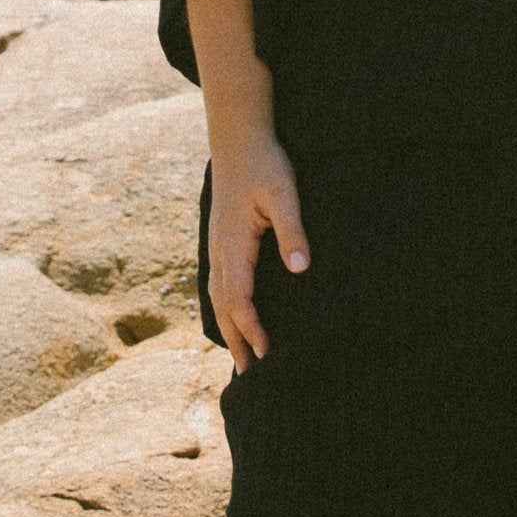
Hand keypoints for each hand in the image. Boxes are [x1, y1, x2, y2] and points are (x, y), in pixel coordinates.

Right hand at [207, 130, 308, 370]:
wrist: (238, 140)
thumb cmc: (264, 165)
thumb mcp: (283, 193)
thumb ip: (292, 229)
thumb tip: (299, 267)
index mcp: (233, 243)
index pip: (239, 296)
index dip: (251, 326)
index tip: (266, 351)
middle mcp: (219, 251)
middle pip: (223, 306)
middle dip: (236, 341)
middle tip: (251, 376)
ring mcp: (217, 248)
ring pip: (217, 299)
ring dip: (229, 331)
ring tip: (241, 360)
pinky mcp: (222, 244)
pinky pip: (219, 286)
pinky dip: (225, 311)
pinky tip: (235, 323)